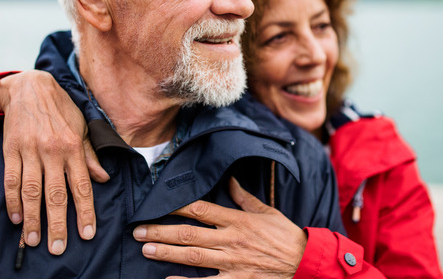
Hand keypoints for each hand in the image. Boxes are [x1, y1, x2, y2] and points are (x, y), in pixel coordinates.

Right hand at [0, 70, 108, 254]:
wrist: (30, 87)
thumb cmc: (61, 109)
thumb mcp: (81, 128)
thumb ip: (90, 156)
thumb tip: (103, 179)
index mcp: (73, 147)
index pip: (81, 186)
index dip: (84, 212)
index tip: (86, 234)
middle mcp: (53, 151)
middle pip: (55, 195)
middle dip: (57, 224)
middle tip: (57, 248)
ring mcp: (30, 151)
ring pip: (32, 191)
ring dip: (32, 218)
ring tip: (32, 240)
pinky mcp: (11, 150)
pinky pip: (11, 179)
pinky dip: (12, 200)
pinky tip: (16, 217)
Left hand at [133, 177, 306, 278]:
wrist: (304, 261)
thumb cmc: (285, 235)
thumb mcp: (266, 210)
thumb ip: (244, 197)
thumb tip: (229, 179)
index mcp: (237, 220)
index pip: (201, 209)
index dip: (177, 206)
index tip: (157, 204)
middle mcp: (231, 240)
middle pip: (189, 234)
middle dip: (161, 232)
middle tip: (138, 231)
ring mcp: (232, 262)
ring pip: (193, 257)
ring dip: (167, 253)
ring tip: (146, 250)